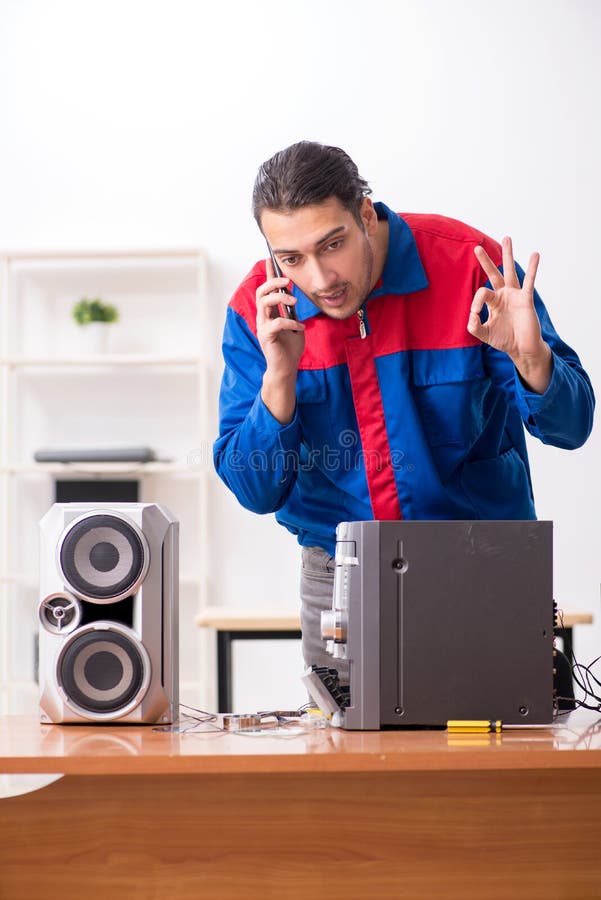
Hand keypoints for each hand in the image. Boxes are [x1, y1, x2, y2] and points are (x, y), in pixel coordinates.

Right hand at [256, 259, 304, 422]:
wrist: (286, 368)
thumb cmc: (290, 349)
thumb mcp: (294, 326)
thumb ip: (292, 313)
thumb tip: (294, 297)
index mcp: (269, 314)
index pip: (266, 291)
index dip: (268, 276)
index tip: (271, 261)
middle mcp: (263, 318)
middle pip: (261, 292)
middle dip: (273, 283)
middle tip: (287, 281)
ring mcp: (262, 327)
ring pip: (265, 303)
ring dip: (280, 298)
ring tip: (294, 301)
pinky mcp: (266, 336)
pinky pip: (277, 323)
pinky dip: (291, 322)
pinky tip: (300, 327)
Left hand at [469, 237, 551, 392]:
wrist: (522, 348)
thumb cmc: (504, 340)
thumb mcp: (484, 334)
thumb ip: (474, 327)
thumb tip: (471, 316)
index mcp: (493, 302)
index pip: (481, 293)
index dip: (476, 303)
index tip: (475, 315)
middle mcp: (503, 295)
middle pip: (493, 273)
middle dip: (485, 261)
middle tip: (476, 247)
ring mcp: (514, 295)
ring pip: (510, 272)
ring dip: (507, 255)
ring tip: (507, 238)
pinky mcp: (525, 299)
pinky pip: (529, 281)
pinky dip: (532, 268)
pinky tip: (535, 254)